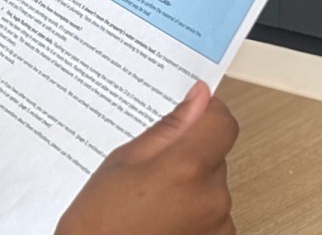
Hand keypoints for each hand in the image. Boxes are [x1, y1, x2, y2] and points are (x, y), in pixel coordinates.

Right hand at [55, 81, 238, 234]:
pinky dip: (192, 208)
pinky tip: (161, 214)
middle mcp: (211, 197)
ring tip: (150, 197)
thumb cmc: (99, 222)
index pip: (222, 121)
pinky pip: (212, 211)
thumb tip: (197, 100)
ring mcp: (219, 224)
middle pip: (214, 154)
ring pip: (212, 183)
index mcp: (186, 168)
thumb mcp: (122, 161)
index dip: (207, 110)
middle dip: (188, 152)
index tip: (192, 107)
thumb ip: (167, 130)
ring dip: (190, 182)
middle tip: (150, 166)